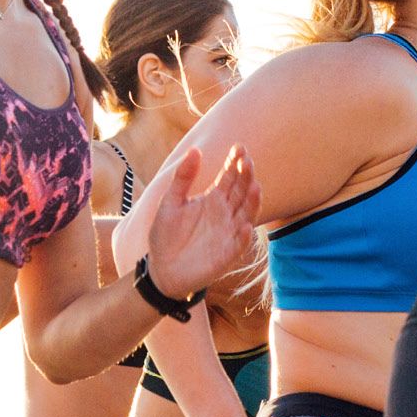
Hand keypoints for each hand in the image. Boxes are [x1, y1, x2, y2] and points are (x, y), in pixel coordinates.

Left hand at [140, 145, 261, 303]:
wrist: (161, 269)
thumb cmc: (166, 235)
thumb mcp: (170, 202)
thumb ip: (183, 178)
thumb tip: (194, 150)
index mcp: (214, 198)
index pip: (230, 176)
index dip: (235, 162)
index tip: (239, 147)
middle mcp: (226, 213)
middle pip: (241, 191)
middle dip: (246, 176)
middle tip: (246, 161)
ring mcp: (229, 232)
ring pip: (246, 214)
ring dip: (252, 202)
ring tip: (255, 187)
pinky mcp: (227, 254)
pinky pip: (239, 244)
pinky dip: (244, 236)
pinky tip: (246, 226)